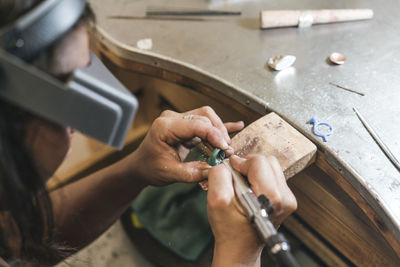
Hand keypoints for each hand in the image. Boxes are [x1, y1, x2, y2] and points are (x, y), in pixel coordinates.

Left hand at [129, 106, 243, 185]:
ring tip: (226, 147)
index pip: (196, 125)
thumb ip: (192, 172)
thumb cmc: (150, 168)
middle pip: (204, 117)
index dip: (214, 135)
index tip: (225, 149)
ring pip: (207, 117)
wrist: (141, 166)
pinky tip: (236, 126)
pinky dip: (220, 126)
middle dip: (219, 134)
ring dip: (219, 131)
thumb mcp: (170, 173)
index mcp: (165, 126)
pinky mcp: (187, 124)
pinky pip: (206, 122)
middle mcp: (173, 118)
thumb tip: (215, 170)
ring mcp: (180, 119)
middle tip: (227, 151)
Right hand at [207, 155, 296, 266]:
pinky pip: (272, 175)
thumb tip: (225, 162)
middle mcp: (284, 198)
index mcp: (271, 198)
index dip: (240, 163)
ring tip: (241, 185)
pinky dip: (258, 177)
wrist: (240, 247)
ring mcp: (287, 198)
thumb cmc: (229, 229)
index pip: (258, 162)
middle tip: (235, 178)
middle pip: (267, 161)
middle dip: (248, 165)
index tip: (230, 169)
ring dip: (253, 171)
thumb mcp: (217, 200)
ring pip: (270, 166)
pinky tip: (248, 190)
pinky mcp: (285, 198)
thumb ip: (219, 176)